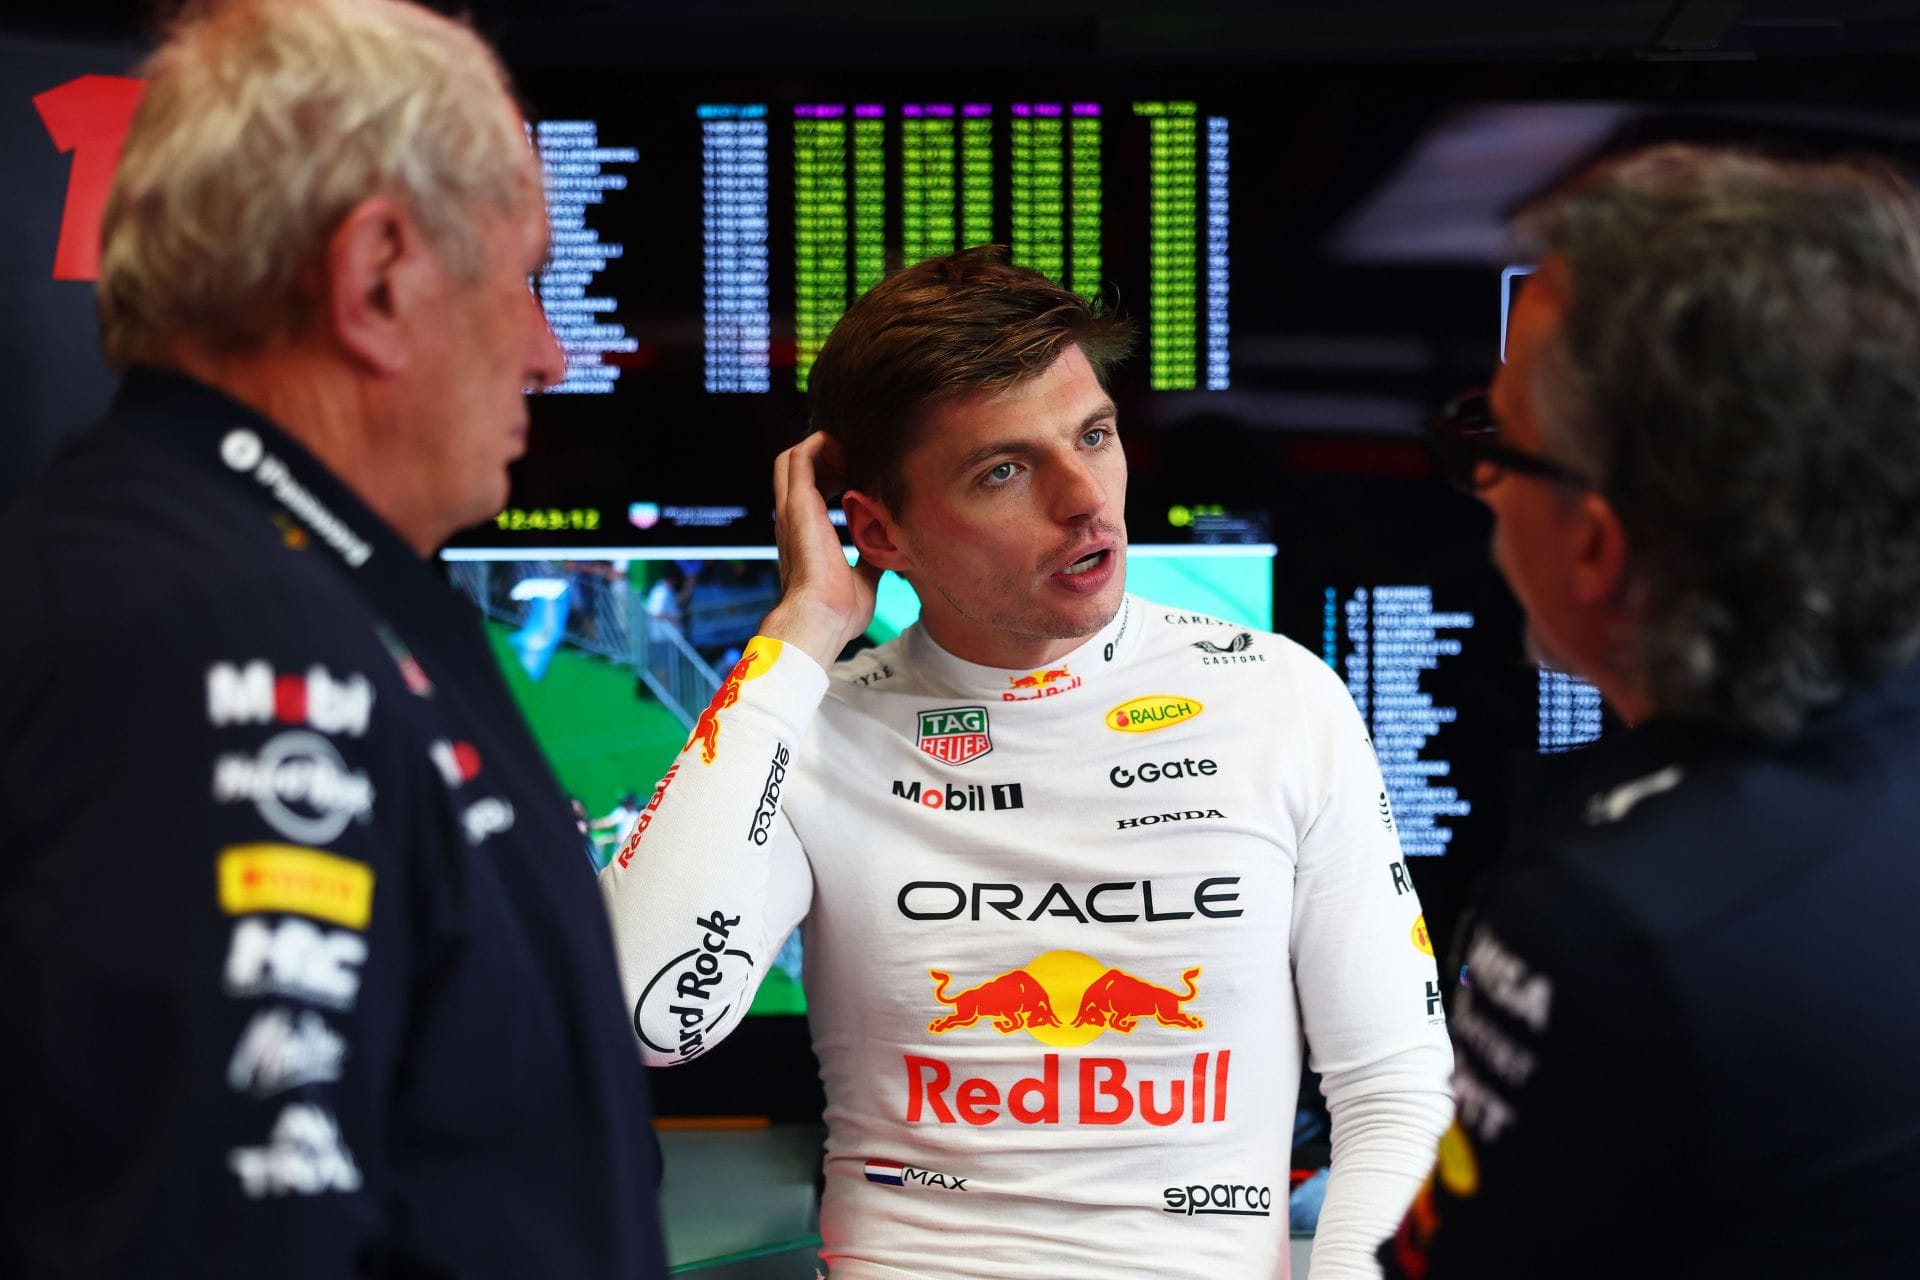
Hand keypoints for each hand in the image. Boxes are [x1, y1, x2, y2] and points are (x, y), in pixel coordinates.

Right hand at [761, 432, 881, 667]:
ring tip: (846, 448)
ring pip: (789, 459)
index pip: (805, 494)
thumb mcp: (863, 579)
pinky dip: (818, 444)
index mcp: (805, 536)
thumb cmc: (838, 611)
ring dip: (818, 446)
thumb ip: (871, 560)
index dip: (827, 476)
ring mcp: (792, 511)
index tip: (853, 474)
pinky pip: (799, 458)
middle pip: (790, 469)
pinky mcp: (799, 504)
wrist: (820, 619)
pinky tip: (841, 446)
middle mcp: (793, 520)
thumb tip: (887, 549)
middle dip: (819, 454)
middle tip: (850, 457)